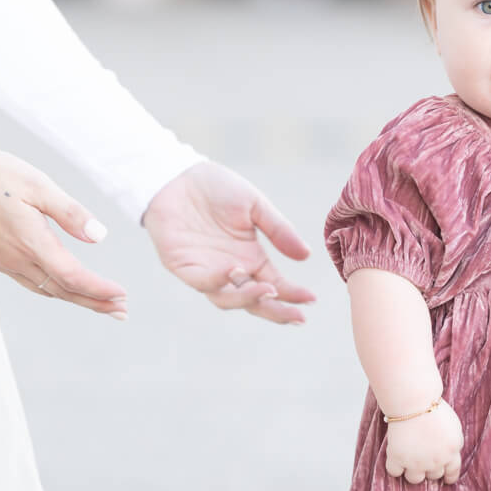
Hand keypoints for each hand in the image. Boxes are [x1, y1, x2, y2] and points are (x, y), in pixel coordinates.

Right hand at [0, 145, 126, 317]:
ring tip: (101, 304)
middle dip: (94, 302)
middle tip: (122, 312)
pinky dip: (54, 290)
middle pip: (62, 290)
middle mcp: (15, 259)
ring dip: (76, 299)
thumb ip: (68, 212)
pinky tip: (63, 286)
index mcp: (29, 240)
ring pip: (46, 290)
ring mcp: (2, 261)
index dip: (99, 289)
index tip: (123, 296)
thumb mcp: (35, 183)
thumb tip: (99, 237)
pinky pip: (30, 282)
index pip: (71, 276)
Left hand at [141, 160, 315, 324]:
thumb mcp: (255, 205)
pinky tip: (235, 271)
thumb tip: (306, 255)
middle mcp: (231, 270)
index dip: (293, 295)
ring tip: (269, 289)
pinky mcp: (183, 265)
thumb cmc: (216, 188)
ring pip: (227, 299)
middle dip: (276, 311)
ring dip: (248, 298)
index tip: (312, 299)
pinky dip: (218, 281)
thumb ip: (278, 230)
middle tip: (297, 316)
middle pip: (254, 301)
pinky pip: (202, 281)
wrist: (178, 174)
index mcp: (251, 258)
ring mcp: (206, 271)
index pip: (276, 285)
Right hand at [385, 400, 462, 484]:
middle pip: (433, 476)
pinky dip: (393, 466)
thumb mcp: (452, 425)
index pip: (453, 472)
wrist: (414, 401)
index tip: (445, 479)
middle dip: (428, 468)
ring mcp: (418, 462)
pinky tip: (394, 457)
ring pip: (415, 479)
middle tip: (421, 456)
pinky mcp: (399, 459)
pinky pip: (394, 472)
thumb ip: (451, 442)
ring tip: (407, 458)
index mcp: (452, 450)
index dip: (448, 476)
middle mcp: (437, 460)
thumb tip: (446, 453)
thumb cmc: (431, 406)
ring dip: (411, 470)